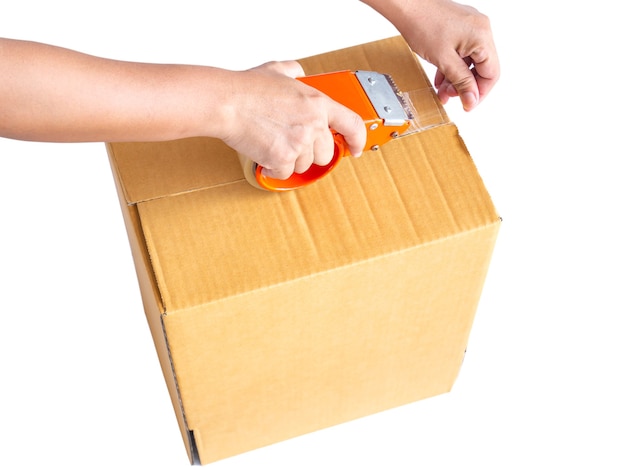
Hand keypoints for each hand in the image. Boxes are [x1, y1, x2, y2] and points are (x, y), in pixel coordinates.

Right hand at [220, 61, 365, 179]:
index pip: (352, 124)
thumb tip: (298, 73)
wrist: (226, 102)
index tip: (356, 148)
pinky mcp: (283, 158)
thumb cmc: (247, 88)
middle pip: (326, 153)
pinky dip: (274, 169)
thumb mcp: (278, 70)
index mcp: (318, 103)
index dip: (358, 140)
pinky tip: (265, 155)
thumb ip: (294, 71)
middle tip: (292, 143)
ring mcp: (299, 142)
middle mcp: (313, 124)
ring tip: (273, 143)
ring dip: (290, 160)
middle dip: (310, 152)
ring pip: (304, 165)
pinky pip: (285, 173)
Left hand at [361, 0, 499, 110]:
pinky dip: (452, 67)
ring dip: (457, 79)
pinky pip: (462, 52)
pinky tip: (440, 77)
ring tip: (442, 91)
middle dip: (465, 86)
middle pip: (481, 68)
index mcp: (483, 37)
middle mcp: (481, 30)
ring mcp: (471, 27)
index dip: (479, 93)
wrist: (407, 5)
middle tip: (449, 97)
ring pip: (470, 62)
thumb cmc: (422, 25)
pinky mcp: (460, 27)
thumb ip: (461, 81)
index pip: (491, 74)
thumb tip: (472, 100)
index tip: (467, 105)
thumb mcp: (444, 60)